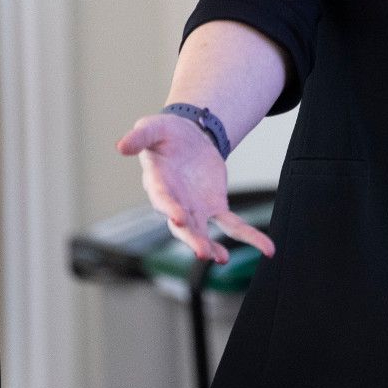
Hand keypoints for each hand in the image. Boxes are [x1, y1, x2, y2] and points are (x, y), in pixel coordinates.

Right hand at [116, 114, 275, 264]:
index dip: (169, 208)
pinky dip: (249, 237)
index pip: (162, 198)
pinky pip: (232, 226)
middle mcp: (174, 202)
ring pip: (203, 232)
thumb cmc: (165, 134)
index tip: (176, 218)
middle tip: (203, 253)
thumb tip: (120, 146)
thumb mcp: (152, 128)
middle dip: (192, 239)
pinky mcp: (215, 207)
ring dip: (213, 246)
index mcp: (157, 183)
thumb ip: (139, 137)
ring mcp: (195, 209)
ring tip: (222, 259)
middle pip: (182, 225)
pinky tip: (266, 249)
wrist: (187, 136)